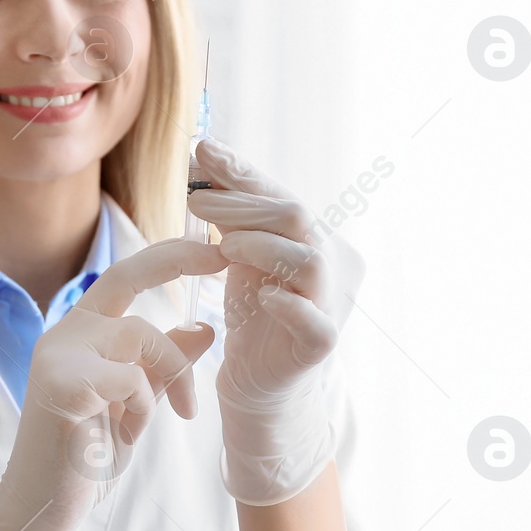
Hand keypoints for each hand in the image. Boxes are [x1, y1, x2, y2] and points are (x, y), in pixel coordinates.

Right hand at [0, 236, 227, 530]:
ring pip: (141, 336)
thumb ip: (164, 368)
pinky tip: (128, 436)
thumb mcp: (135, 406)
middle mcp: (64, 334)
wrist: (41, 509)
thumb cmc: (82, 459)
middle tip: (223, 257)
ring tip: (167, 418)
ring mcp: (58, 356)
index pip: (123, 276)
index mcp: (80, 334)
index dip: (168, 256)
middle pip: (127, 279)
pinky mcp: (61, 385)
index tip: (214, 248)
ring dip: (171, 378)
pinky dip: (144, 410)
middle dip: (177, 259)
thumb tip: (203, 328)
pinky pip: (131, 379)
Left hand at [186, 138, 366, 505]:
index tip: (203, 151)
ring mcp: (333, 305)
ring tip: (221, 245)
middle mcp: (336, 266)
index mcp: (320, 239)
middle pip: (297, 218)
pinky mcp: (322, 344)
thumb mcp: (239, 251)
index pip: (283, 196)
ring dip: (260, 245)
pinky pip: (313, 320)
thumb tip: (204, 149)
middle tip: (195, 201)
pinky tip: (260, 295)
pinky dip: (287, 303)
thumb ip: (232, 208)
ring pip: (309, 261)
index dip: (245, 175)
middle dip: (243, 206)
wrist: (258, 380)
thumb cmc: (253, 310)